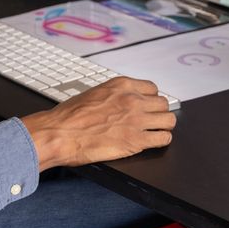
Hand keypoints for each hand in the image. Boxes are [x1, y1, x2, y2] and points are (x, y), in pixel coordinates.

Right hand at [20, 77, 175, 170]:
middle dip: (157, 113)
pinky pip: (163, 138)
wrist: (59, 133)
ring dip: (162, 126)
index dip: (150, 99)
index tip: (147, 106)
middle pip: (163, 104)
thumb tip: (121, 102)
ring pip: (169, 120)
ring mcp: (136, 120)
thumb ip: (113, 96)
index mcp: (121, 86)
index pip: (153, 88)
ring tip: (154, 131)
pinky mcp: (136, 141)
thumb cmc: (69, 116)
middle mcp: (132, 100)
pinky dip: (161, 141)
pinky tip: (152, 142)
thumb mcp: (94, 93)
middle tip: (150, 120)